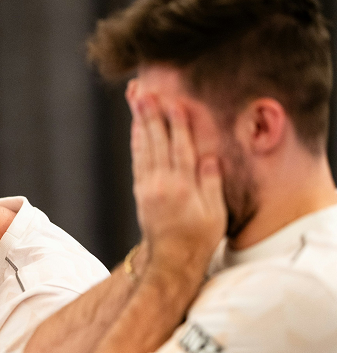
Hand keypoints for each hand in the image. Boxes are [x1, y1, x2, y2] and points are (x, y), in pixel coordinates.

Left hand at [129, 88, 225, 275]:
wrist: (170, 260)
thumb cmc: (199, 238)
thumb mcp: (215, 214)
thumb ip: (211, 184)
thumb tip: (210, 157)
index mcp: (182, 188)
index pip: (180, 149)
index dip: (177, 125)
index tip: (173, 102)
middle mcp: (161, 184)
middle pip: (156, 142)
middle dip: (150, 115)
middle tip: (143, 92)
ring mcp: (147, 186)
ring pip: (143, 147)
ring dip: (139, 122)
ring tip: (136, 100)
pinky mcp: (140, 190)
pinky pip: (138, 160)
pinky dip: (137, 141)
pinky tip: (136, 126)